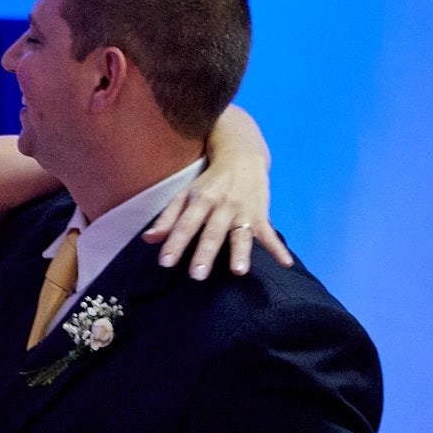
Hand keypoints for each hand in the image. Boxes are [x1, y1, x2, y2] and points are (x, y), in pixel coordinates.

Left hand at [142, 161, 293, 279]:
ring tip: (238, 271)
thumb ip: (168, 218)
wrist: (242, 156)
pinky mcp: (261, 215)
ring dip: (240, 252)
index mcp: (200, 200)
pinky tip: (285, 263)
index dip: (175, 242)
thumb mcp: (185, 194)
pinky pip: (270, 234)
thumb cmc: (209, 181)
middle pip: (212, 233)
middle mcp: (222, 206)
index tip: (165, 262)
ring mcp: (243, 211)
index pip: (185, 224)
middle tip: (197, 275)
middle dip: (205, 253)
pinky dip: (278, 249)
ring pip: (241, 234)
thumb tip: (148, 239)